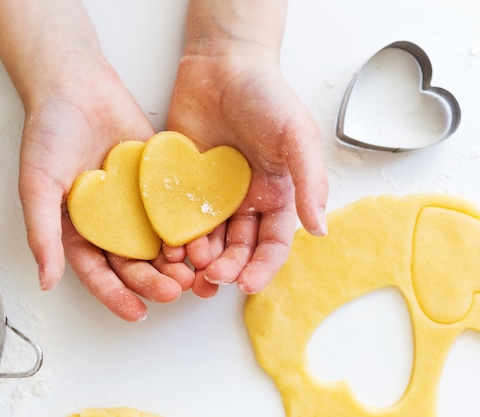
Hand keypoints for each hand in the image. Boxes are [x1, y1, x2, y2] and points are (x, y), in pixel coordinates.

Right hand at [0, 0, 192, 320]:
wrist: (76, 85)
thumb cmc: (48, 133)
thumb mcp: (37, 186)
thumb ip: (42, 232)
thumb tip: (46, 281)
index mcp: (78, 228)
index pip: (97, 272)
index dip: (115, 295)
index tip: (136, 313)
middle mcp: (108, 221)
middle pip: (132, 261)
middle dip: (151, 280)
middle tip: (173, 291)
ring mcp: (134, 202)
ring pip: (156, 240)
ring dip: (173, 260)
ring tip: (192, 273)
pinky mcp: (156, 181)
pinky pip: (171, 208)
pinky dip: (184, 225)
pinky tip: (200, 238)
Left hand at [166, 38, 328, 296]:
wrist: (222, 64)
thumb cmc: (267, 96)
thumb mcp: (297, 136)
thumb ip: (310, 182)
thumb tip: (320, 229)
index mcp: (275, 195)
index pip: (272, 244)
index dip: (262, 267)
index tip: (246, 284)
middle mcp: (244, 201)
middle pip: (237, 248)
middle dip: (228, 267)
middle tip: (213, 277)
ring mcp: (212, 195)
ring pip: (206, 240)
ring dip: (199, 259)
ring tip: (189, 268)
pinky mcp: (182, 184)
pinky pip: (177, 217)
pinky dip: (174, 236)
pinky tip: (168, 246)